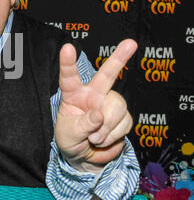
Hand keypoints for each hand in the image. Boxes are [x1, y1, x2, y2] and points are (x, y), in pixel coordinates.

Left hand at [55, 39, 137, 172]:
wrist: (84, 157)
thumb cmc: (70, 139)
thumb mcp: (69, 134)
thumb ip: (83, 124)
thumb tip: (99, 115)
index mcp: (73, 94)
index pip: (69, 77)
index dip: (68, 62)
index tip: (67, 47)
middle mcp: (93, 95)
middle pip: (107, 75)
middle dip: (120, 58)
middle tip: (131, 43)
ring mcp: (109, 104)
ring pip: (117, 107)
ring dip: (107, 128)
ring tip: (94, 138)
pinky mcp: (122, 117)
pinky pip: (124, 123)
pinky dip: (113, 136)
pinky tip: (104, 140)